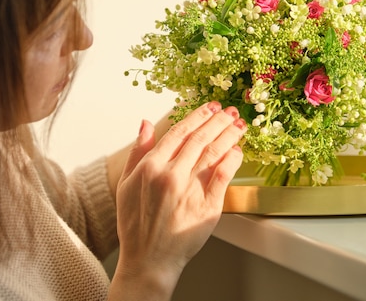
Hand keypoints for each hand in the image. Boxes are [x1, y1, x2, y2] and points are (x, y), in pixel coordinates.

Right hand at [109, 101, 245, 299]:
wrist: (148, 259)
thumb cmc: (135, 224)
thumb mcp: (126, 183)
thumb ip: (138, 151)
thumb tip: (146, 123)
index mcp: (151, 167)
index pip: (179, 132)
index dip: (197, 116)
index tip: (210, 107)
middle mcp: (171, 175)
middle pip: (199, 139)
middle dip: (218, 121)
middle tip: (230, 110)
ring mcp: (190, 190)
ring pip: (213, 152)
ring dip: (228, 134)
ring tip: (238, 124)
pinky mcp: (208, 206)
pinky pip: (224, 175)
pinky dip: (232, 159)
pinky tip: (237, 150)